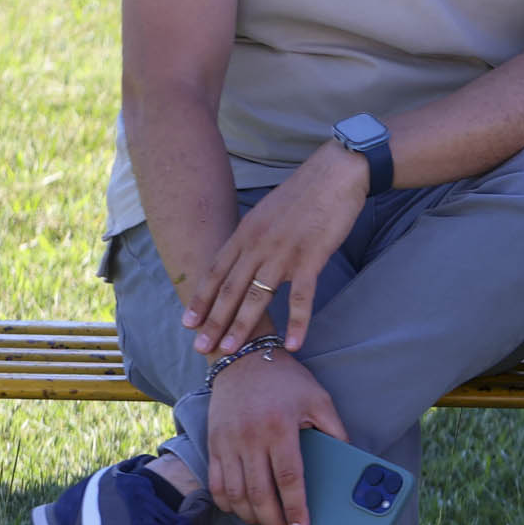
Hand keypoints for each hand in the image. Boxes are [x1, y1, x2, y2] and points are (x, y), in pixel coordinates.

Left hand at [183, 143, 365, 353]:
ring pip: (257, 296)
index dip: (200, 299)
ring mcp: (283, 253)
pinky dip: (297, 323)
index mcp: (245, 233)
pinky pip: (301, 297)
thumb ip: (254, 236)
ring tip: (232, 350)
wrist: (336, 173)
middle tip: (201, 348)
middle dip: (213, 321)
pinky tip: (292, 344)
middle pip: (230, 289)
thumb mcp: (268, 212)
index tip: (187, 323)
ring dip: (242, 326)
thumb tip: (246, 256)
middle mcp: (257, 245)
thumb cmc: (305, 192)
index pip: (216, 272)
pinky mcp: (311, 258)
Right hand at [203, 349, 349, 524]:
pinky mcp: (214, 444)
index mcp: (280, 428)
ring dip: (252, 517)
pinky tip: (242, 511)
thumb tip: (348, 457)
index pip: (289, 479)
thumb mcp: (318, 398)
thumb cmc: (285, 380)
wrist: (242, 358)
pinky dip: (227, 504)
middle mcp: (250, 438)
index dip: (296, 509)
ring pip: (236, 494)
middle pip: (260, 493)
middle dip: (275, 522)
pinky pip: (216, 484)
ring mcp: (228, 443)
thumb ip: (334, 429)